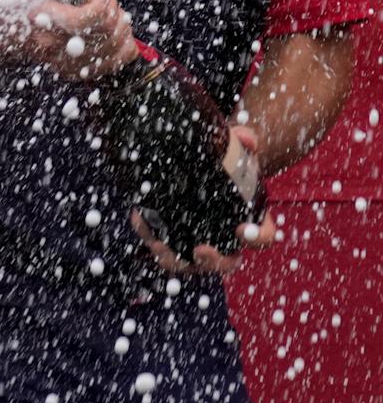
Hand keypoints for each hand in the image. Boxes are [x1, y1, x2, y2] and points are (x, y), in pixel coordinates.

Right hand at [23, 0, 136, 81]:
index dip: (102, 1)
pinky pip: (117, 62)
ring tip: (110, 17)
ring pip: (118, 47)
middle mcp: (60, 48)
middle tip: (104, 4)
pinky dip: (125, 47)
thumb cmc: (23, 9)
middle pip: (108, 32)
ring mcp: (71, 63)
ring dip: (122, 27)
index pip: (91, 18)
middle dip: (115, 12)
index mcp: (48, 24)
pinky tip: (114, 35)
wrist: (10, 36)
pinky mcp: (79, 72)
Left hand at [135, 126, 275, 276]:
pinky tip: (139, 215)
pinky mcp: (173, 241)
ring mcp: (198, 245)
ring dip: (172, 258)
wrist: (200, 167)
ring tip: (157, 242)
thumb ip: (245, 141)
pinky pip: (161, 247)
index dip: (257, 238)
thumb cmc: (225, 163)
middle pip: (226, 263)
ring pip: (188, 264)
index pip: (263, 237)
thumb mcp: (236, 150)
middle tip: (200, 250)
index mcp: (250, 222)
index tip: (242, 229)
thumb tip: (246, 138)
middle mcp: (226, 242)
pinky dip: (149, 234)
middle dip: (214, 262)